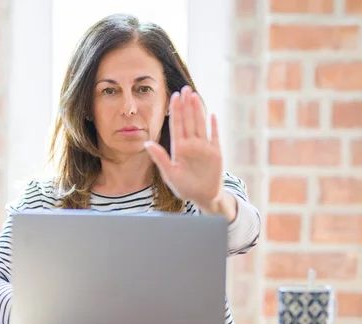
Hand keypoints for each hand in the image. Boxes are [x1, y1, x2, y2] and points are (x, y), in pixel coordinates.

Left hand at [144, 86, 235, 219]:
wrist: (202, 197)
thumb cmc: (184, 187)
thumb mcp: (169, 173)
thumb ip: (160, 157)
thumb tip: (146, 143)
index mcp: (179, 148)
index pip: (176, 125)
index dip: (175, 111)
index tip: (173, 96)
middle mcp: (191, 144)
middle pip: (188, 120)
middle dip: (186, 105)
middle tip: (184, 88)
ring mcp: (204, 147)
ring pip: (200, 124)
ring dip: (198, 110)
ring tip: (194, 95)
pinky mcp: (215, 152)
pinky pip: (214, 136)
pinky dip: (214, 126)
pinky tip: (212, 114)